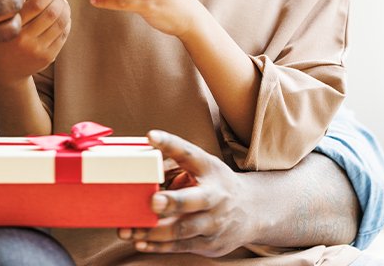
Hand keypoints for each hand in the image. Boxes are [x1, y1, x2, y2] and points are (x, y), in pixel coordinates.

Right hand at [0, 0, 70, 82]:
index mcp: (11, 27)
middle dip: (59, 0)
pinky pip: (63, 35)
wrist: (6, 70)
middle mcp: (25, 41)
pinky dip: (67, 21)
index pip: (36, 6)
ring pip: (60, 24)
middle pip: (51, 14)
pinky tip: (64, 14)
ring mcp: (38, 51)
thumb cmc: (3, 35)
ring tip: (63, 2)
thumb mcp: (2, 17)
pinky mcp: (48, 57)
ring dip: (66, 9)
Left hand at [118, 130, 253, 256]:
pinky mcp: (210, 243)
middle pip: (195, 200)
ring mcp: (215, 222)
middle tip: (154, 201)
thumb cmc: (215, 184)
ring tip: (132, 230)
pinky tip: (141, 242)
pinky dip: (159, 246)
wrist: (252, 210)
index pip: (189, 153)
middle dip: (174, 202)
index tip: (152, 136)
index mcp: (209, 169)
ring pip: (183, 229)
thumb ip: (176, 163)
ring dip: (155, 231)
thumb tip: (142, 161)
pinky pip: (181, 246)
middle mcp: (215, 196)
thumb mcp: (203, 166)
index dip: (170, 144)